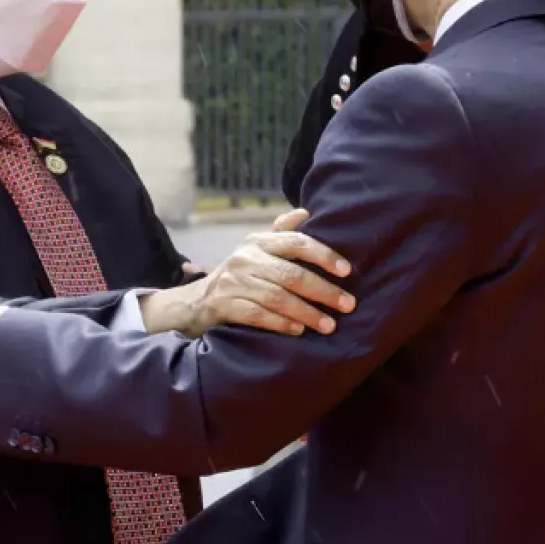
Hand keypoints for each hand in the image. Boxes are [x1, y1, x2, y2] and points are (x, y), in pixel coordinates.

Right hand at [142, 209, 354, 337]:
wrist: (196, 301)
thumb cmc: (239, 274)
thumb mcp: (256, 249)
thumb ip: (281, 232)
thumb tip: (307, 212)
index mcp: (258, 242)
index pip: (296, 241)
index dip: (323, 254)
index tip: (347, 270)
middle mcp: (245, 258)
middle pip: (291, 274)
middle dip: (324, 291)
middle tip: (348, 304)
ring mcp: (233, 282)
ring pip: (278, 298)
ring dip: (307, 313)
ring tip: (329, 325)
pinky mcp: (225, 305)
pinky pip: (258, 315)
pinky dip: (281, 324)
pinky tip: (299, 331)